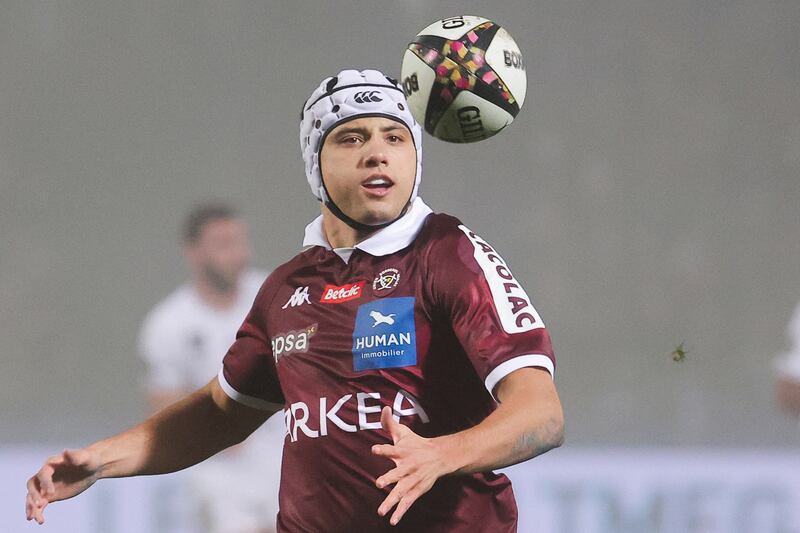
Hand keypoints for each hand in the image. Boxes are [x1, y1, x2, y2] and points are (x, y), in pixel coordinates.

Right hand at [26, 448, 102, 523]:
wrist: (92, 468)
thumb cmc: (89, 460)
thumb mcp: (85, 458)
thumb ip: (75, 456)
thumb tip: (65, 451)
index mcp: (52, 464)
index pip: (42, 474)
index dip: (45, 483)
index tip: (51, 492)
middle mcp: (46, 475)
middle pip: (32, 485)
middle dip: (33, 495)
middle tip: (40, 505)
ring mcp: (47, 486)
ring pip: (33, 496)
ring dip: (31, 507)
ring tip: (34, 518)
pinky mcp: (50, 495)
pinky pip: (40, 504)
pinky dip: (37, 511)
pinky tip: (39, 520)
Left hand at [371, 406, 452, 525]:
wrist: (439, 457)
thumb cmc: (415, 444)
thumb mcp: (403, 432)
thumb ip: (390, 423)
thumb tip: (384, 408)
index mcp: (403, 451)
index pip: (392, 448)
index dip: (383, 449)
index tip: (374, 449)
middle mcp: (408, 466)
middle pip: (398, 473)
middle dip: (389, 478)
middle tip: (379, 483)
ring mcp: (413, 480)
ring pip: (402, 491)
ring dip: (392, 501)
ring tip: (381, 511)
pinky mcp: (417, 490)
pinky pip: (408, 502)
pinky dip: (401, 512)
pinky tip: (392, 521)